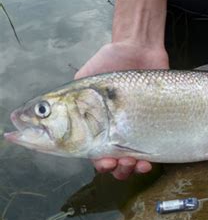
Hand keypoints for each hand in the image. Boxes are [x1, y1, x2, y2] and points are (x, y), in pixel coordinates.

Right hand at [75, 41, 168, 179]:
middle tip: (111, 162)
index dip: (88, 159)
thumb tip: (46, 113)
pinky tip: (146, 163)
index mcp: (91, 124)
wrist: (141, 49)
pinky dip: (145, 165)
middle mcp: (110, 132)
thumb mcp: (85, 79)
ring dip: (126, 170)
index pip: (85, 149)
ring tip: (131, 162)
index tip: (97, 160)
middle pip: (105, 162)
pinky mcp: (150, 131)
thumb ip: (69, 98)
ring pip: (125, 165)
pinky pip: (148, 156)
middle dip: (108, 167)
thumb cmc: (111, 61)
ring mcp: (131, 133)